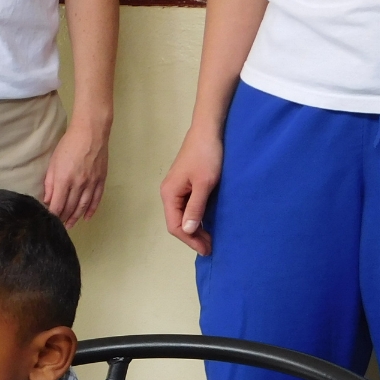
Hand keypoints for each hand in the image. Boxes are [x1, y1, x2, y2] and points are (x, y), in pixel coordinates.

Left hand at [42, 120, 108, 226]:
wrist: (91, 132)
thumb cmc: (69, 145)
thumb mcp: (53, 163)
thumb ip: (50, 183)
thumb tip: (48, 200)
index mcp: (64, 180)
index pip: (58, 205)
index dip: (53, 215)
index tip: (49, 220)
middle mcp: (78, 184)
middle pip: (70, 207)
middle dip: (64, 218)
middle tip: (59, 225)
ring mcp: (91, 182)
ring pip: (83, 205)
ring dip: (76, 217)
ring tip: (71, 225)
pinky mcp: (101, 179)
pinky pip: (96, 198)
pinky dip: (91, 209)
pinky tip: (87, 217)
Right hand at [160, 125, 220, 255]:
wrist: (209, 131)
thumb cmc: (207, 155)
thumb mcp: (204, 184)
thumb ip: (195, 207)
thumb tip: (187, 230)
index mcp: (169, 194)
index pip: (174, 225)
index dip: (190, 240)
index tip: (206, 249)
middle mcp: (169, 193)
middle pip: (176, 222)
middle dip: (192, 237)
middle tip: (210, 247)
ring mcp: (176, 189)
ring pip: (182, 215)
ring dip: (194, 228)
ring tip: (210, 238)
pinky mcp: (185, 184)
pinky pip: (187, 207)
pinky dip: (196, 217)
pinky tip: (206, 222)